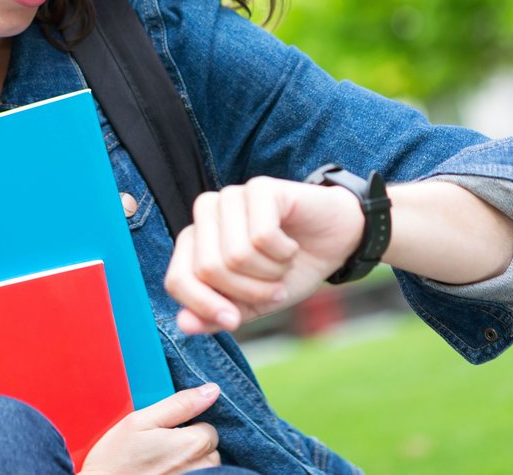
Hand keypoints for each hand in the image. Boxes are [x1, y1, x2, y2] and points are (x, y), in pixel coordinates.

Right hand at [79, 383, 221, 474]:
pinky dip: (185, 473)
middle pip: (208, 448)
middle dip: (190, 446)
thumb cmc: (116, 461)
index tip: (165, 434)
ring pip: (205, 466)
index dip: (186, 427)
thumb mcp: (140, 421)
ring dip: (189, 463)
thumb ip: (180, 403)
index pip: (208, 428)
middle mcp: (200, 467)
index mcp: (192, 444)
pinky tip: (164, 473)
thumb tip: (211, 390)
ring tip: (160, 464)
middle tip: (159, 449)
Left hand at [164, 177, 364, 333]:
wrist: (335, 243)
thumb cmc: (290, 271)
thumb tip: (183, 324)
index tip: (234, 321)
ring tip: (284, 264)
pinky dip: (283, 253)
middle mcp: (207, 214)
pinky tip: (291, 246)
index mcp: (195, 241)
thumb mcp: (252, 305)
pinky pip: (262, 236)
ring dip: (270, 272)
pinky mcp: (260, 188)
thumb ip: (215, 316)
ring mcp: (232, 196)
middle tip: (275, 288)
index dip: (204, 306)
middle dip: (248, 291)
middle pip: (209, 268)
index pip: (177, 279)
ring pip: (235, 254)